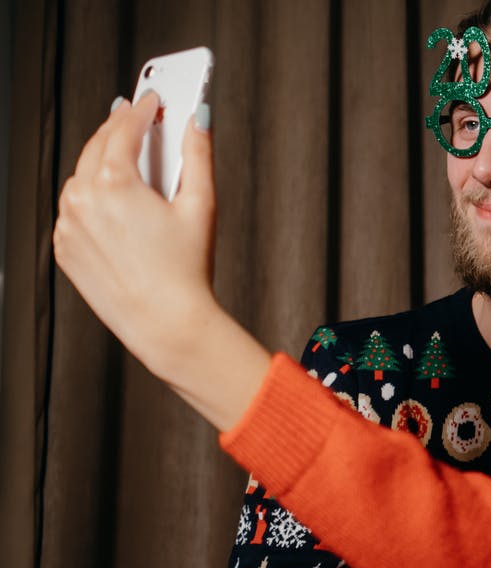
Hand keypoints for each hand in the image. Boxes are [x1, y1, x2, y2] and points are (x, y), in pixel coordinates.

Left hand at [55, 92, 270, 430]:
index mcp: (115, 184)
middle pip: (97, 146)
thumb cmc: (186, 270)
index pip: (124, 129)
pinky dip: (91, 198)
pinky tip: (116, 202)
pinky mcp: (65, 248)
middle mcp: (82, 200)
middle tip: (138, 117)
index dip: (142, 108)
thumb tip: (199, 119)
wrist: (166, 323)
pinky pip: (73, 210)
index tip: (153, 98)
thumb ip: (198, 155)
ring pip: (81, 177)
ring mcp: (68, 226)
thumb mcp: (201, 205)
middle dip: (118, 128)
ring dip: (102, 162)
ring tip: (128, 160)